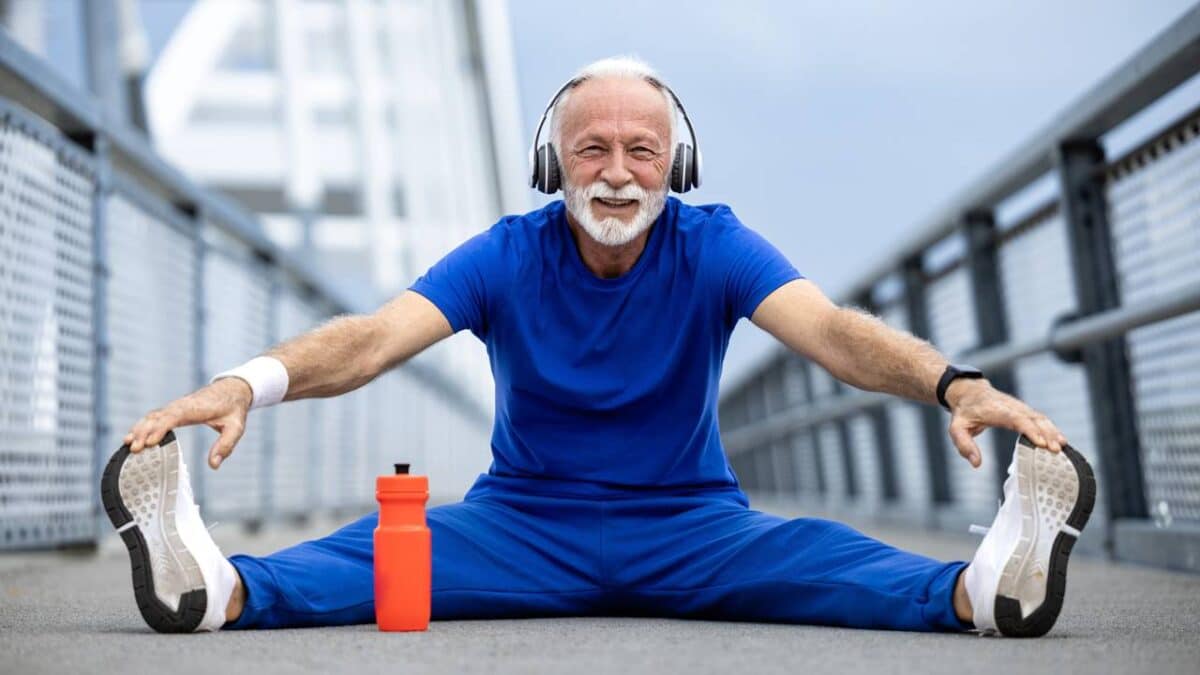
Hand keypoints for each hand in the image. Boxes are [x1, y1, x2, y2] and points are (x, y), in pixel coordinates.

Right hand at [122, 377, 253, 469]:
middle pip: (157, 417)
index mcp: (194, 409)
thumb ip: (225, 445)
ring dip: (140, 428)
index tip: (149, 443)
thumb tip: (214, 465)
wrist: (233, 389)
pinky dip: (143, 425)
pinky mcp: (174, 410)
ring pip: (153, 416)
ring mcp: (176, 407)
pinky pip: (155, 417)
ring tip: (127, 444)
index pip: (172, 418)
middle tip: (134, 449)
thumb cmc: (233, 408)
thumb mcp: (236, 428)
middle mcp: (181, 406)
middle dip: (144, 432)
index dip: (160, 429)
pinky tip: (133, 436)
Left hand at [944, 378, 1067, 467]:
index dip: (1030, 430)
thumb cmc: (964, 412)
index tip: (1041, 443)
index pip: (1016, 419)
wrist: (969, 392)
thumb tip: (976, 463)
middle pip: (1033, 418)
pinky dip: (1051, 429)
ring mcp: (1020, 407)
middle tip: (1056, 451)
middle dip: (1046, 433)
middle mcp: (1011, 407)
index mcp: (996, 410)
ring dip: (1052, 431)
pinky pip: (1040, 419)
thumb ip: (964, 445)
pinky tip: (1060, 441)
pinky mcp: (1024, 410)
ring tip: (1062, 447)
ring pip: (1040, 418)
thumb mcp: (956, 428)